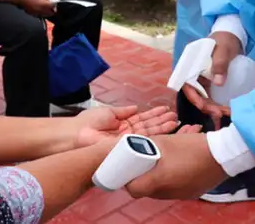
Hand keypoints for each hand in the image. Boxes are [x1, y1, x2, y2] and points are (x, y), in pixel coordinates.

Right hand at [19, 0, 55, 16]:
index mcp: (44, 4)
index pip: (53, 6)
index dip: (54, 5)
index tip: (54, 3)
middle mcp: (41, 10)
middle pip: (50, 13)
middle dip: (52, 10)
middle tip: (51, 7)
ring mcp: (37, 13)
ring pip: (45, 15)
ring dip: (47, 12)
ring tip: (46, 8)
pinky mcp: (33, 14)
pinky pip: (40, 15)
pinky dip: (41, 13)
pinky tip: (40, 9)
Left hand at [72, 105, 199, 148]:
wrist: (77, 135)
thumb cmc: (89, 122)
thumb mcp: (109, 112)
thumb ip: (123, 111)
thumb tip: (136, 107)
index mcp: (123, 124)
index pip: (142, 119)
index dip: (154, 114)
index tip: (166, 109)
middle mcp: (129, 134)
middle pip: (149, 126)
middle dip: (163, 121)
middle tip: (176, 116)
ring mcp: (129, 141)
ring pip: (150, 133)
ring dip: (163, 126)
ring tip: (176, 120)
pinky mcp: (129, 147)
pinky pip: (145, 140)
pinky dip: (156, 134)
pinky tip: (166, 129)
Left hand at [125, 133, 227, 199]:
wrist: (223, 154)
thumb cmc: (192, 146)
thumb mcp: (166, 141)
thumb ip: (147, 147)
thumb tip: (136, 149)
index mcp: (159, 180)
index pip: (134, 190)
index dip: (128, 180)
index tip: (130, 170)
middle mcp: (168, 193)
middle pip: (147, 191)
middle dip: (143, 178)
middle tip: (144, 164)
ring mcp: (180, 195)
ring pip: (161, 191)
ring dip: (157, 180)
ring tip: (162, 163)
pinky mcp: (191, 194)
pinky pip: (174, 190)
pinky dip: (171, 181)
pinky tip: (176, 167)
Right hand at [182, 32, 242, 126]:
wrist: (232, 35)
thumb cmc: (226, 39)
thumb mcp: (224, 49)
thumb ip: (220, 63)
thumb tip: (218, 83)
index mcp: (190, 62)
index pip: (185, 82)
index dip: (192, 95)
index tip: (202, 105)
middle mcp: (192, 71)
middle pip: (193, 92)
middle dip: (204, 105)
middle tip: (218, 113)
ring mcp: (200, 76)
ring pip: (201, 95)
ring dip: (210, 106)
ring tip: (222, 114)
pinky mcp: (208, 79)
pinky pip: (208, 94)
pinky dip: (214, 102)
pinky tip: (222, 108)